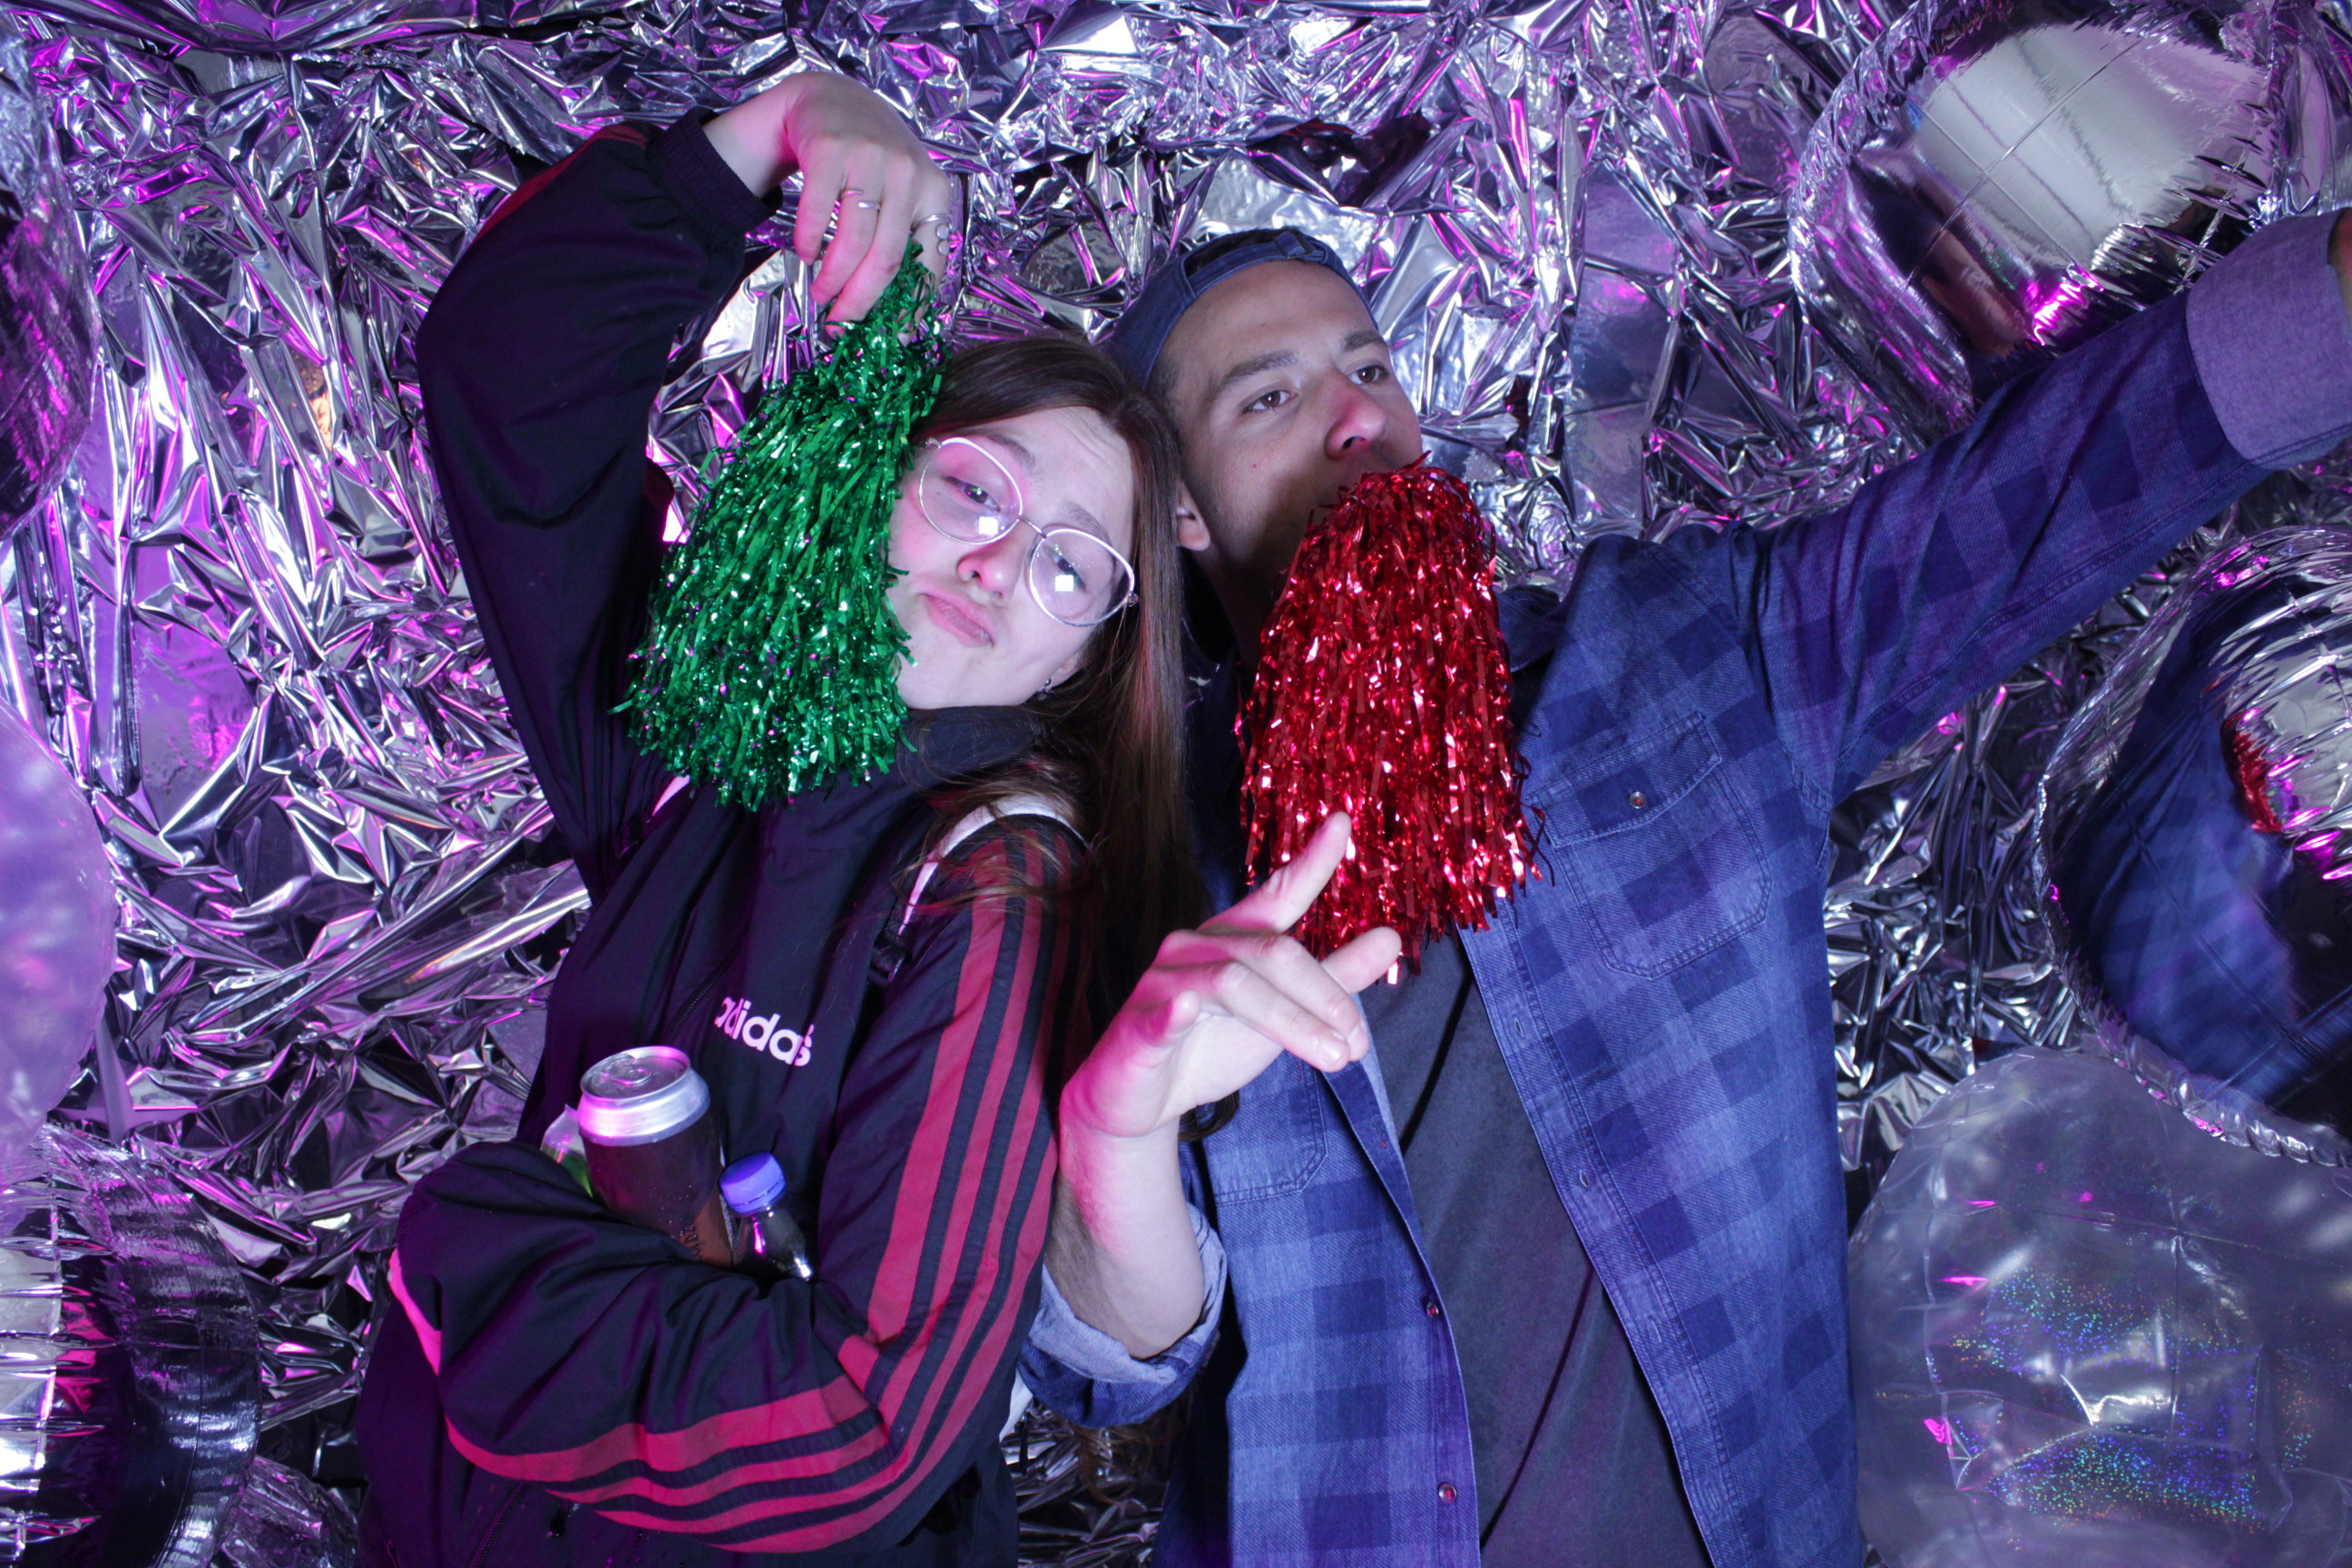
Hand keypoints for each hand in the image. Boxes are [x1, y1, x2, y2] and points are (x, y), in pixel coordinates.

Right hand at [704, 72, 956, 322]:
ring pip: (854, 240)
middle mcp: (908, 175)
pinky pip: (819, 211)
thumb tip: (896, 312)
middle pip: (887, 259)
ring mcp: (871, 160)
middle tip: (841, 325)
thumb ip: (904, 239)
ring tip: (821, 295)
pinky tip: (806, 256)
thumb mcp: (903, 192)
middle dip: (861, 302)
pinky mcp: (832, 150)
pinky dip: (810, 242)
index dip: (907, 308)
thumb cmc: (871, 159)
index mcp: (934, 194)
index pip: (928, 264)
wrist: (832, 99)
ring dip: (833, 278)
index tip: (888, 336)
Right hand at [1062, 813, 1404, 1144]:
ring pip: (1234, 985)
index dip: (1311, 861)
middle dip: (1325, 995)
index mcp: (1233, 937)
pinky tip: (1191, 1011)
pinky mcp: (1135, 1027)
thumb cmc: (1211, 1046)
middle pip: (1273, 953)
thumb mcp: (1285, 1013)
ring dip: (1291, 1022)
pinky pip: (1159, 1014)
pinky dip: (1176, 1013)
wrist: (1142, 1101)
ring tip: (1334, 1058)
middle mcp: (1196, 947)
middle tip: (1358, 1042)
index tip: (1344, 821)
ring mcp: (1163, 983)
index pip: (1277, 894)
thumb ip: (1334, 977)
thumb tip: (1391, 938)